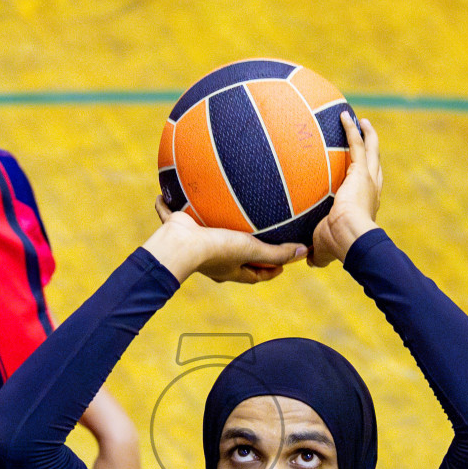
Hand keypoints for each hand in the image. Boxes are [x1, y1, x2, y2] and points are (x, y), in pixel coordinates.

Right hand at [144, 200, 306, 282]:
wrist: (180, 244)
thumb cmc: (216, 249)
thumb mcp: (251, 250)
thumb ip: (275, 252)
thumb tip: (303, 252)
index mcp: (230, 269)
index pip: (255, 275)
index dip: (270, 271)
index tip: (282, 264)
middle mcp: (213, 259)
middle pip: (233, 258)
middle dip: (244, 251)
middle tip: (258, 240)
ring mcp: (195, 244)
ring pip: (205, 236)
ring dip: (213, 228)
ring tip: (219, 214)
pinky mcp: (177, 228)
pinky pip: (171, 215)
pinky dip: (167, 207)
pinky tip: (164, 194)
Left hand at [309, 111, 381, 266]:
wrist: (350, 237)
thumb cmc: (339, 245)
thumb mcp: (325, 249)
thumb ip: (318, 252)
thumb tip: (309, 260)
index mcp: (365, 207)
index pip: (367, 190)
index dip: (365, 179)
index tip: (359, 172)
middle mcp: (371, 191)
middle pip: (375, 165)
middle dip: (372, 150)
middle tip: (367, 136)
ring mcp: (367, 179)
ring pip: (370, 150)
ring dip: (366, 135)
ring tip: (361, 121)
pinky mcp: (360, 171)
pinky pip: (356, 144)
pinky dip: (351, 129)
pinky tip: (344, 115)